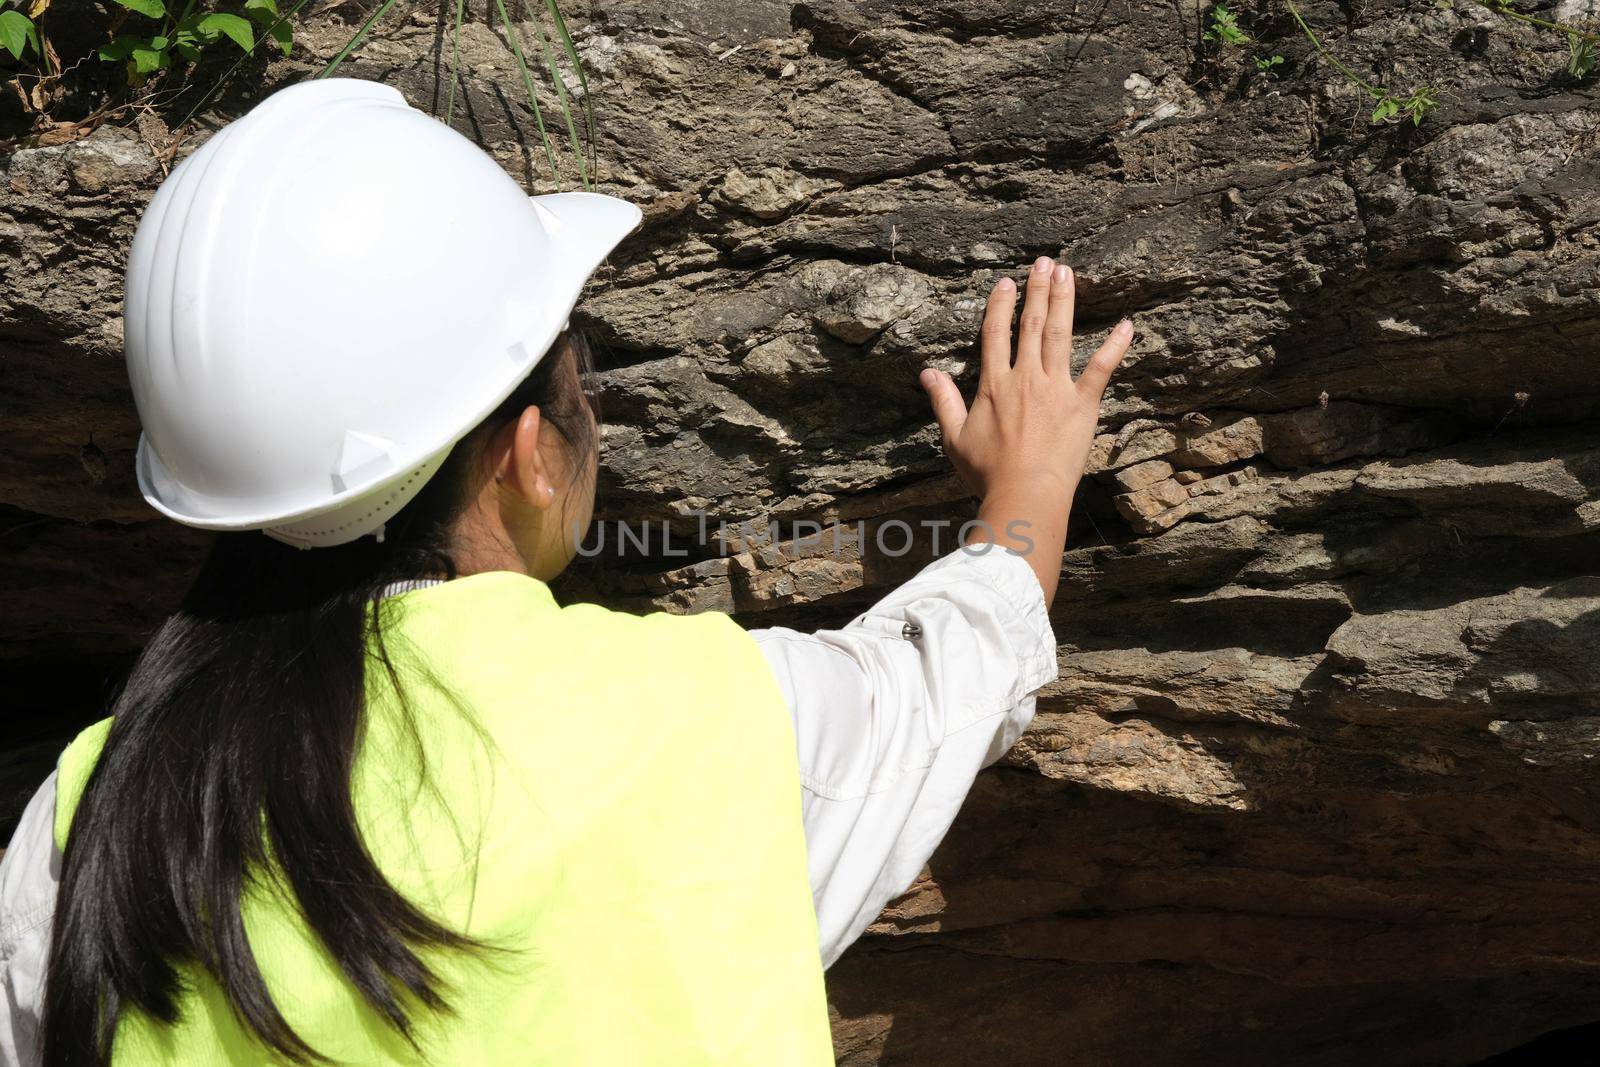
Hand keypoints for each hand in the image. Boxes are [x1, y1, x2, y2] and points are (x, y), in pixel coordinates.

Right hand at [918, 256, 1132, 603]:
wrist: (1025, 493)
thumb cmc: (988, 472)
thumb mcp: (954, 437)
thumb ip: (943, 401)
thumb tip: (927, 372)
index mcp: (994, 384)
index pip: (995, 334)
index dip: (1000, 305)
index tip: (1005, 282)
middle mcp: (1025, 377)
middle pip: (1031, 324)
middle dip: (1037, 291)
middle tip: (1044, 262)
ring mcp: (1056, 388)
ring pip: (1061, 335)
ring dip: (1064, 301)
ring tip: (1068, 273)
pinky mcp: (1082, 405)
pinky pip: (1101, 369)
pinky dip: (1115, 346)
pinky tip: (1127, 324)